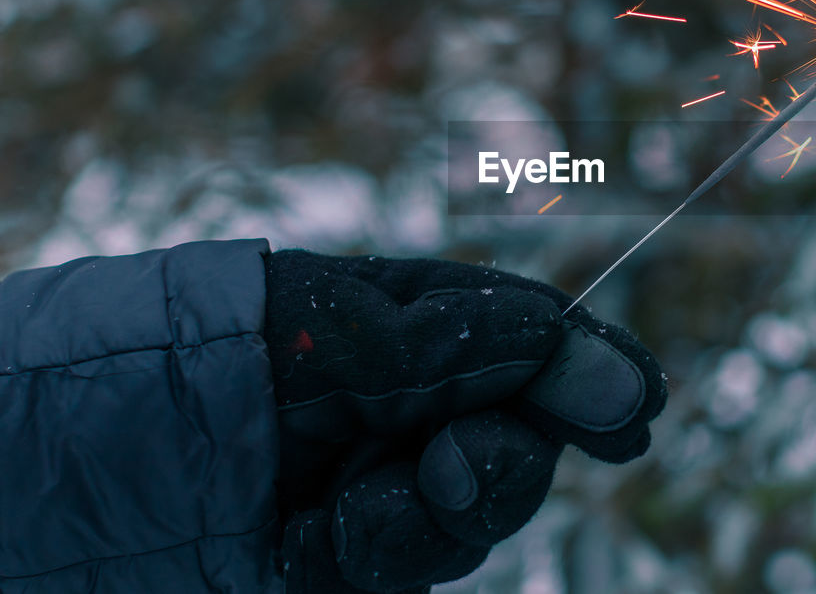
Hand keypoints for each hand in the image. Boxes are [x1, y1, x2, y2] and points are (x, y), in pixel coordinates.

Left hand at [263, 251, 665, 592]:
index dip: (595, 377)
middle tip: (448, 465)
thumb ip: (493, 353)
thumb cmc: (229, 358)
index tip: (640, 409)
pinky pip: (404, 573)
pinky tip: (308, 545)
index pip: (540, 347)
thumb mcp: (365, 336)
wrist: (93, 460)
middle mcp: (413, 408)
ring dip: (417, 524)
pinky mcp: (345, 558)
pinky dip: (365, 562)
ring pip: (470, 524)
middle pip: (522, 448)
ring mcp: (381, 484)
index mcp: (425, 329)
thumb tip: (627, 383)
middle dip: (499, 468)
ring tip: (340, 515)